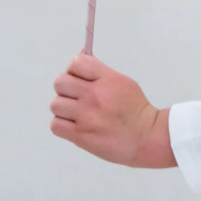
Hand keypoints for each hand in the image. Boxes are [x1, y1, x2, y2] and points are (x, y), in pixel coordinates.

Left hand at [50, 51, 176, 168]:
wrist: (145, 137)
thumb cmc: (135, 110)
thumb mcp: (124, 83)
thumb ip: (101, 75)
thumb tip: (78, 67)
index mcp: (108, 80)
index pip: (76, 63)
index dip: (75, 70)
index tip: (81, 78)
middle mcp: (95, 95)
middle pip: (60, 82)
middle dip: (66, 89)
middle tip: (77, 97)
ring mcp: (86, 116)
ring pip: (55, 104)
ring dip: (64, 108)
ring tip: (77, 113)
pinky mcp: (80, 135)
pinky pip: (55, 125)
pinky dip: (62, 125)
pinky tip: (75, 125)